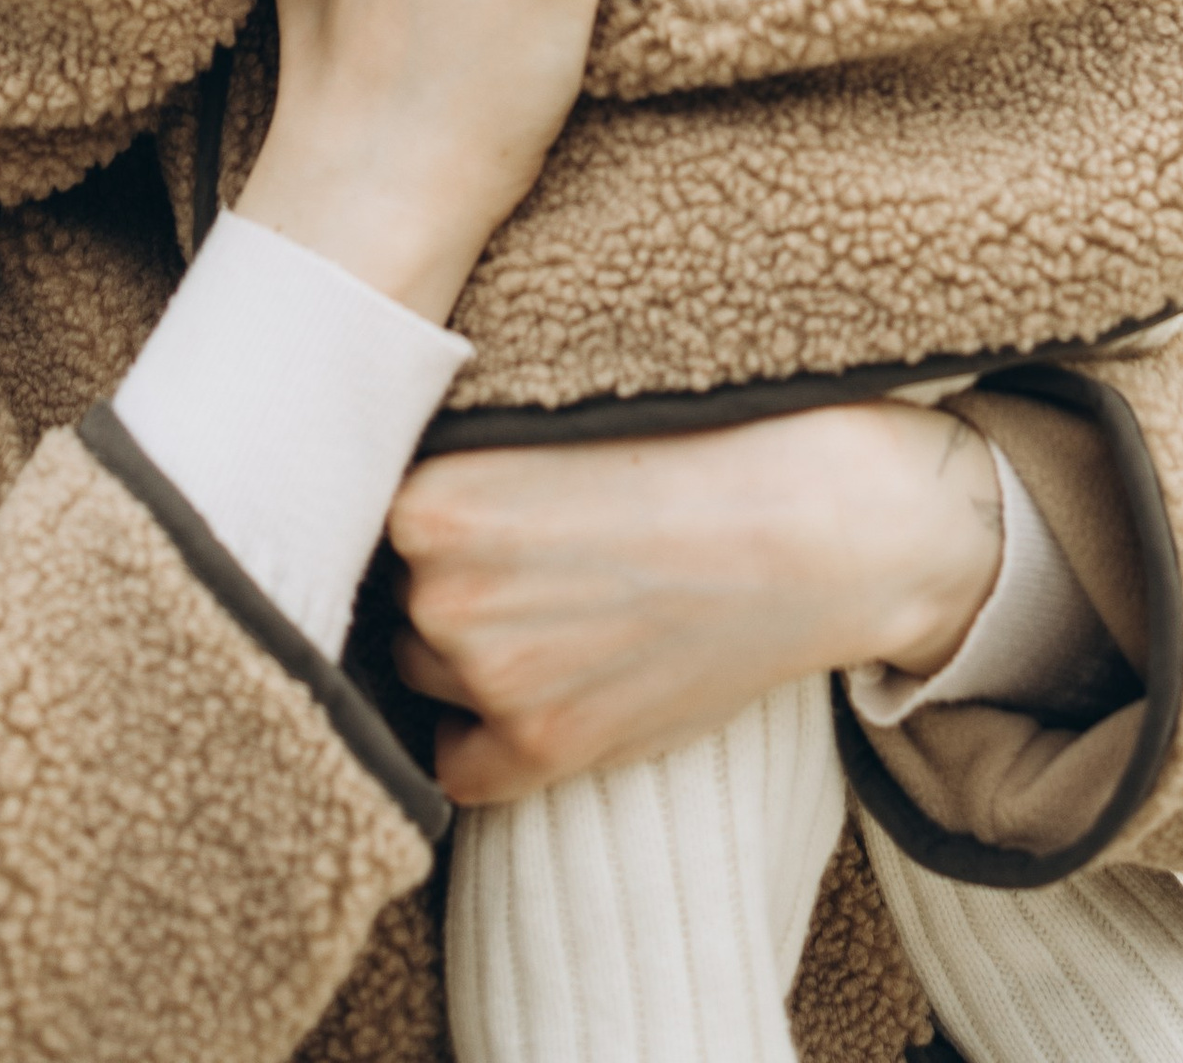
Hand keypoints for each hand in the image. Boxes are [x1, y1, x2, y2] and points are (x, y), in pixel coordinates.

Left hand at [388, 399, 1006, 800]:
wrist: (816, 526)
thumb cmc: (699, 444)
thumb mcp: (557, 412)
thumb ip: (460, 455)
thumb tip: (383, 481)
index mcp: (432, 495)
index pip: (366, 514)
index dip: (418, 507)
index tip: (463, 500)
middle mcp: (442, 592)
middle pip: (393, 596)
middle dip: (443, 577)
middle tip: (524, 548)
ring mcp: (494, 679)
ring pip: (423, 673)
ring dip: (464, 653)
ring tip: (550, 603)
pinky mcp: (547, 749)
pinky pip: (457, 770)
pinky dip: (481, 740)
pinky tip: (537, 687)